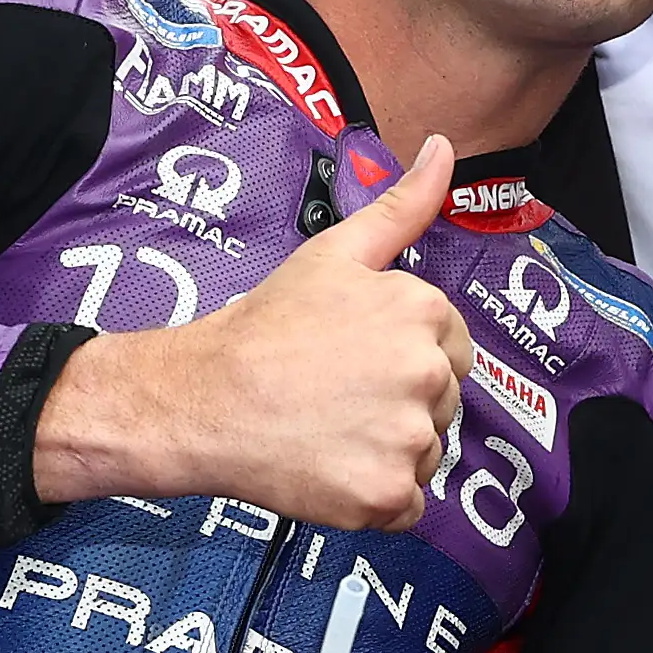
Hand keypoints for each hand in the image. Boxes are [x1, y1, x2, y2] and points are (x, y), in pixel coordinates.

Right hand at [30, 134, 475, 527]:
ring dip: (388, 452)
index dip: (402, 358)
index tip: (353, 362)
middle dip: (399, 404)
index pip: (450, 349)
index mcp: (425, 312)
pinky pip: (407, 505)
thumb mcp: (335, 253)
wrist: (201, 400)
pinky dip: (375, 499)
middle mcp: (428, 374)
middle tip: (334, 397)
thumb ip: (402, 204)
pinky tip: (330, 471)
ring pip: (426, 454)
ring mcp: (409, 439)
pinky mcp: (387, 496)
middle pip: (443, 403)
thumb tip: (444, 147)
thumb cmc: (265, 326)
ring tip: (328, 432)